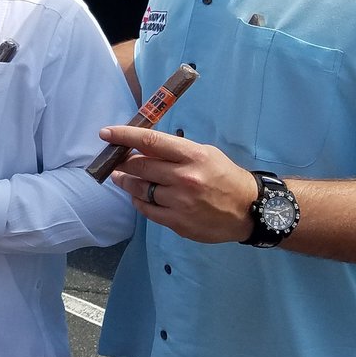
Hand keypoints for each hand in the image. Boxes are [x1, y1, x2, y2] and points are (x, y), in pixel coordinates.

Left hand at [97, 125, 256, 243]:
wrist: (249, 209)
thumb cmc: (225, 175)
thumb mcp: (204, 153)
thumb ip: (175, 151)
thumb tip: (142, 148)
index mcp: (192, 155)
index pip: (150, 141)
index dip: (124, 136)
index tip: (106, 133)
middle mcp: (184, 178)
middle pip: (140, 166)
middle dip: (122, 161)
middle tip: (114, 159)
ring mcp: (180, 202)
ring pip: (140, 189)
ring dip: (126, 181)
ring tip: (120, 177)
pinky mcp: (178, 223)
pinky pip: (148, 210)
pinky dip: (138, 200)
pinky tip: (137, 195)